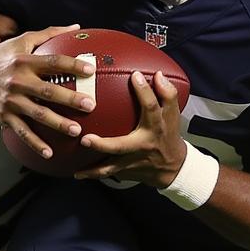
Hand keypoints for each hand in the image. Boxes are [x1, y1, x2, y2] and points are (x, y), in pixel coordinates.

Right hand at [0, 26, 95, 158]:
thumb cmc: (1, 57)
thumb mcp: (22, 41)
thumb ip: (50, 34)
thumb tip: (76, 27)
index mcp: (26, 61)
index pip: (53, 62)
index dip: (72, 65)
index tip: (90, 71)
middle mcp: (19, 81)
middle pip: (48, 91)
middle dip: (70, 99)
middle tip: (90, 105)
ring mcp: (11, 100)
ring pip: (37, 114)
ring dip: (57, 123)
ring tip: (76, 130)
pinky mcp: (4, 116)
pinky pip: (22, 131)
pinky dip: (35, 143)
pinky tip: (49, 152)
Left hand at [74, 71, 187, 185]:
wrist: (173, 167)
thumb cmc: (168, 136)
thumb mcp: (173, 115)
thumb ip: (168, 94)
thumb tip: (158, 76)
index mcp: (155, 127)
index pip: (151, 107)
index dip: (144, 91)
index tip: (134, 76)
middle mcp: (142, 145)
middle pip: (121, 145)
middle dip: (103, 144)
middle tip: (85, 138)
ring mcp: (132, 161)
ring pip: (110, 167)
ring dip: (93, 168)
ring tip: (76, 167)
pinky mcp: (126, 171)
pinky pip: (107, 173)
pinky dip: (92, 174)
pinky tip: (78, 173)